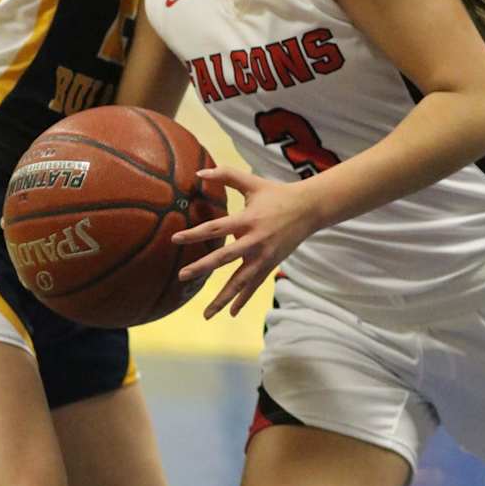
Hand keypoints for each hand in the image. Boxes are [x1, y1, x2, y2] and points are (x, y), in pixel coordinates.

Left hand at [171, 166, 320, 318]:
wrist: (308, 209)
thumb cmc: (276, 194)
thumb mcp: (252, 183)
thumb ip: (226, 175)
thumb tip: (199, 171)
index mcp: (247, 220)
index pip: (216, 228)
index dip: (195, 233)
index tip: (175, 239)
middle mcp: (255, 241)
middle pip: (225, 258)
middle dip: (202, 268)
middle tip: (182, 276)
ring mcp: (264, 256)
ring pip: (240, 281)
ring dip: (222, 298)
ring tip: (206, 314)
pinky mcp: (270, 265)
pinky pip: (254, 286)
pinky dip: (242, 300)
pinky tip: (230, 313)